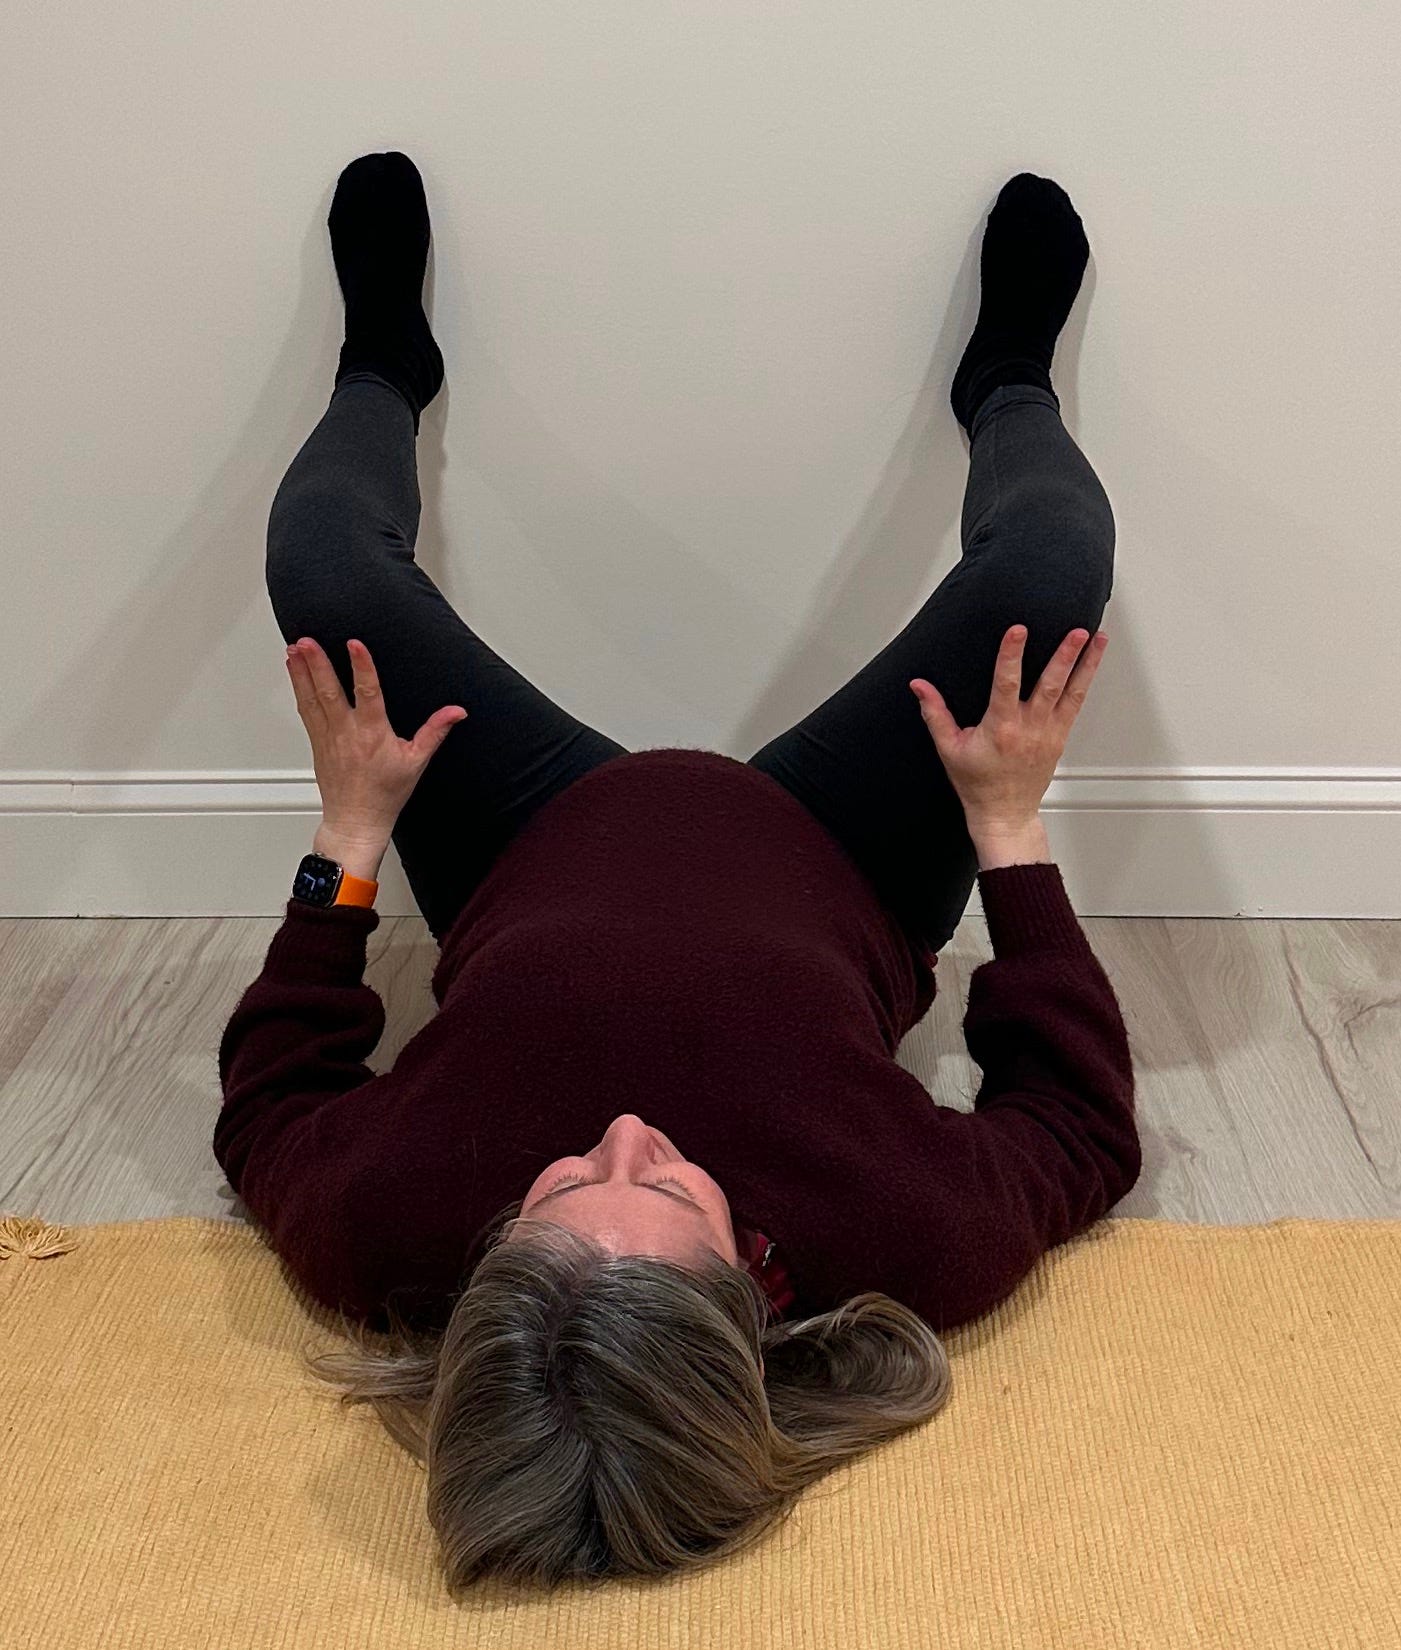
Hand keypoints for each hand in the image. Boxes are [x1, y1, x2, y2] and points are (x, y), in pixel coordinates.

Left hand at [285, 636, 467, 840]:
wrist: (357, 820)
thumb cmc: (385, 793)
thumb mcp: (417, 761)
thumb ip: (435, 731)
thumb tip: (456, 712)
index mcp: (373, 734)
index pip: (368, 693)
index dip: (362, 667)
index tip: (355, 645)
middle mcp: (347, 733)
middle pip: (329, 692)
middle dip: (317, 664)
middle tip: (308, 641)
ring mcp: (328, 736)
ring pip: (311, 698)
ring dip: (301, 672)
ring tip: (295, 648)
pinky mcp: (317, 742)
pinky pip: (305, 709)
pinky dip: (298, 687)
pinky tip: (294, 671)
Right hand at [909, 624, 1107, 830]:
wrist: (1004, 814)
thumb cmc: (977, 784)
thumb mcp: (948, 749)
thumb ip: (935, 713)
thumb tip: (919, 686)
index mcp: (1000, 728)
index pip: (1007, 684)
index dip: (1012, 655)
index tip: (1018, 631)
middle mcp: (1029, 729)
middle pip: (1050, 685)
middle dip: (1065, 656)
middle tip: (1077, 631)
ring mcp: (1048, 733)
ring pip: (1072, 692)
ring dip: (1086, 663)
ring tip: (1097, 638)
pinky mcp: (1059, 738)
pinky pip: (1076, 705)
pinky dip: (1085, 681)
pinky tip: (1092, 663)